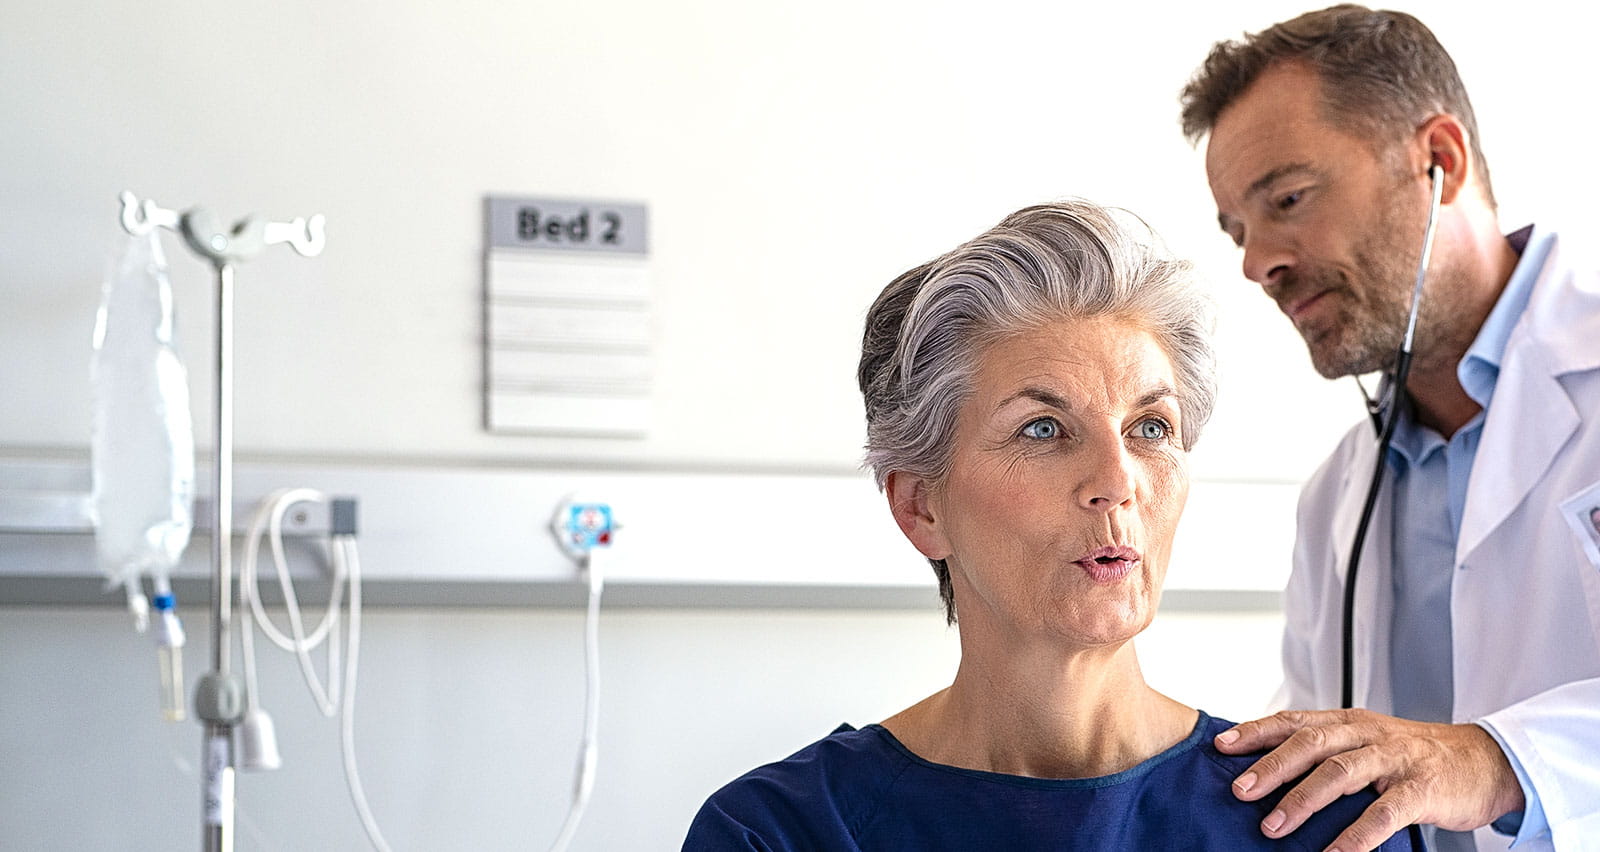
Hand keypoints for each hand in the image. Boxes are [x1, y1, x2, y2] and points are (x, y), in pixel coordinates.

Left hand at [1214, 708, 1524, 850]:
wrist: (1485, 761)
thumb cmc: (1415, 756)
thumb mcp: (1367, 742)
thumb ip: (1326, 750)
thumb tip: (1270, 770)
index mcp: (1350, 721)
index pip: (1294, 720)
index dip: (1256, 731)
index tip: (1221, 746)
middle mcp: (1368, 734)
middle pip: (1311, 743)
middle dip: (1271, 768)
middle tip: (1239, 791)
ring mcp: (1396, 760)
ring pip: (1340, 773)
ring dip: (1302, 801)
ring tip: (1272, 826)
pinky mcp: (1422, 790)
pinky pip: (1384, 814)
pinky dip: (1355, 836)